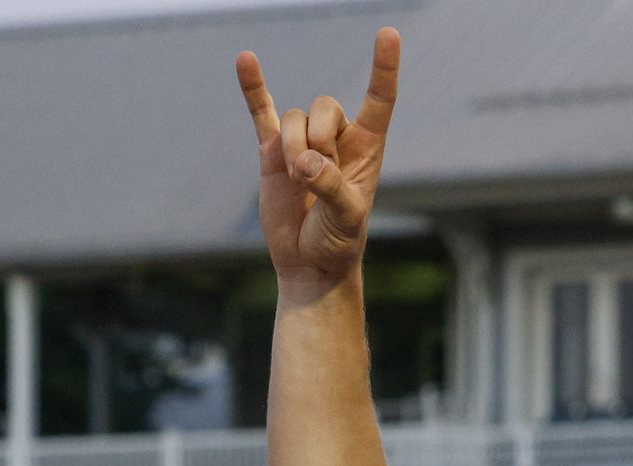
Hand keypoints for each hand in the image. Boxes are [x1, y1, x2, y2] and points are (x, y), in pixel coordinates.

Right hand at [236, 29, 400, 295]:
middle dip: (318, 138)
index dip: (383, 68)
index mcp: (368, 148)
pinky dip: (253, 88)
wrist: (309, 263)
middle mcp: (337, 139)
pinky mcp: (272, 152)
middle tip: (316, 173)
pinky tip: (245, 60)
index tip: (388, 34)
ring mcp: (303, 142)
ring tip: (296, 181)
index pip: (379, 99)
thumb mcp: (346, 217)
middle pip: (324, 107)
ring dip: (293, 147)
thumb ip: (330, 186)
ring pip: (294, 118)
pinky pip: (261, 112)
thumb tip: (303, 162)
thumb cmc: (339, 241)